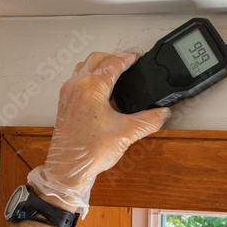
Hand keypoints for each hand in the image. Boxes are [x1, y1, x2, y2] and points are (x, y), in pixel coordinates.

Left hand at [28, 51, 170, 216]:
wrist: (68, 169)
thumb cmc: (89, 151)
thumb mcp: (126, 133)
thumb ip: (148, 120)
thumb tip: (162, 113)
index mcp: (91, 87)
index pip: (113, 63)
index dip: (128, 58)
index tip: (136, 56)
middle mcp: (76, 86)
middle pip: (95, 59)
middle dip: (113, 58)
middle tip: (127, 62)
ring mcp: (68, 95)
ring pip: (83, 67)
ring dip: (99, 66)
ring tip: (114, 74)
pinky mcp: (64, 105)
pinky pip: (76, 81)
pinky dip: (89, 78)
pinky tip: (100, 93)